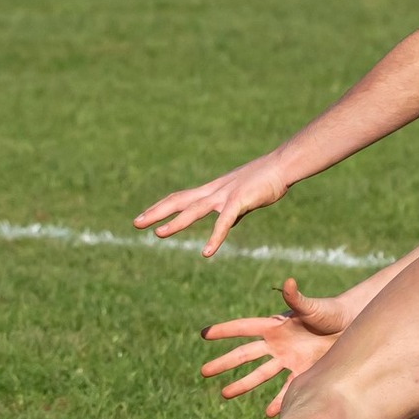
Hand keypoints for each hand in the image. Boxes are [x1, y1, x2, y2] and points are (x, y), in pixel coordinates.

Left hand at [134, 153, 290, 255]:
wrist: (282, 166)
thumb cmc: (265, 180)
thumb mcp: (243, 198)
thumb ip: (232, 211)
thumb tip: (227, 223)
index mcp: (213, 190)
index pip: (180, 198)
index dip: (161, 207)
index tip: (145, 217)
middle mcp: (213, 191)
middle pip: (179, 201)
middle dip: (156, 212)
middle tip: (136, 223)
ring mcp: (225, 195)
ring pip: (194, 210)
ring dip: (175, 222)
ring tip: (158, 234)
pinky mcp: (239, 201)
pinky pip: (224, 222)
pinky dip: (214, 237)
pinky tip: (206, 252)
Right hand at [199, 279, 350, 415]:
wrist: (351, 326)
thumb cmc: (330, 311)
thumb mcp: (312, 306)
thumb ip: (297, 298)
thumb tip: (288, 282)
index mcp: (275, 325)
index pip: (245, 327)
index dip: (225, 330)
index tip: (204, 334)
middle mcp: (277, 344)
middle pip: (245, 355)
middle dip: (224, 363)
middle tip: (203, 371)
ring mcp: (288, 359)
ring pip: (260, 375)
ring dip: (242, 384)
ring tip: (224, 393)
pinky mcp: (303, 372)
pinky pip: (286, 389)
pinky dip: (278, 401)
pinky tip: (268, 413)